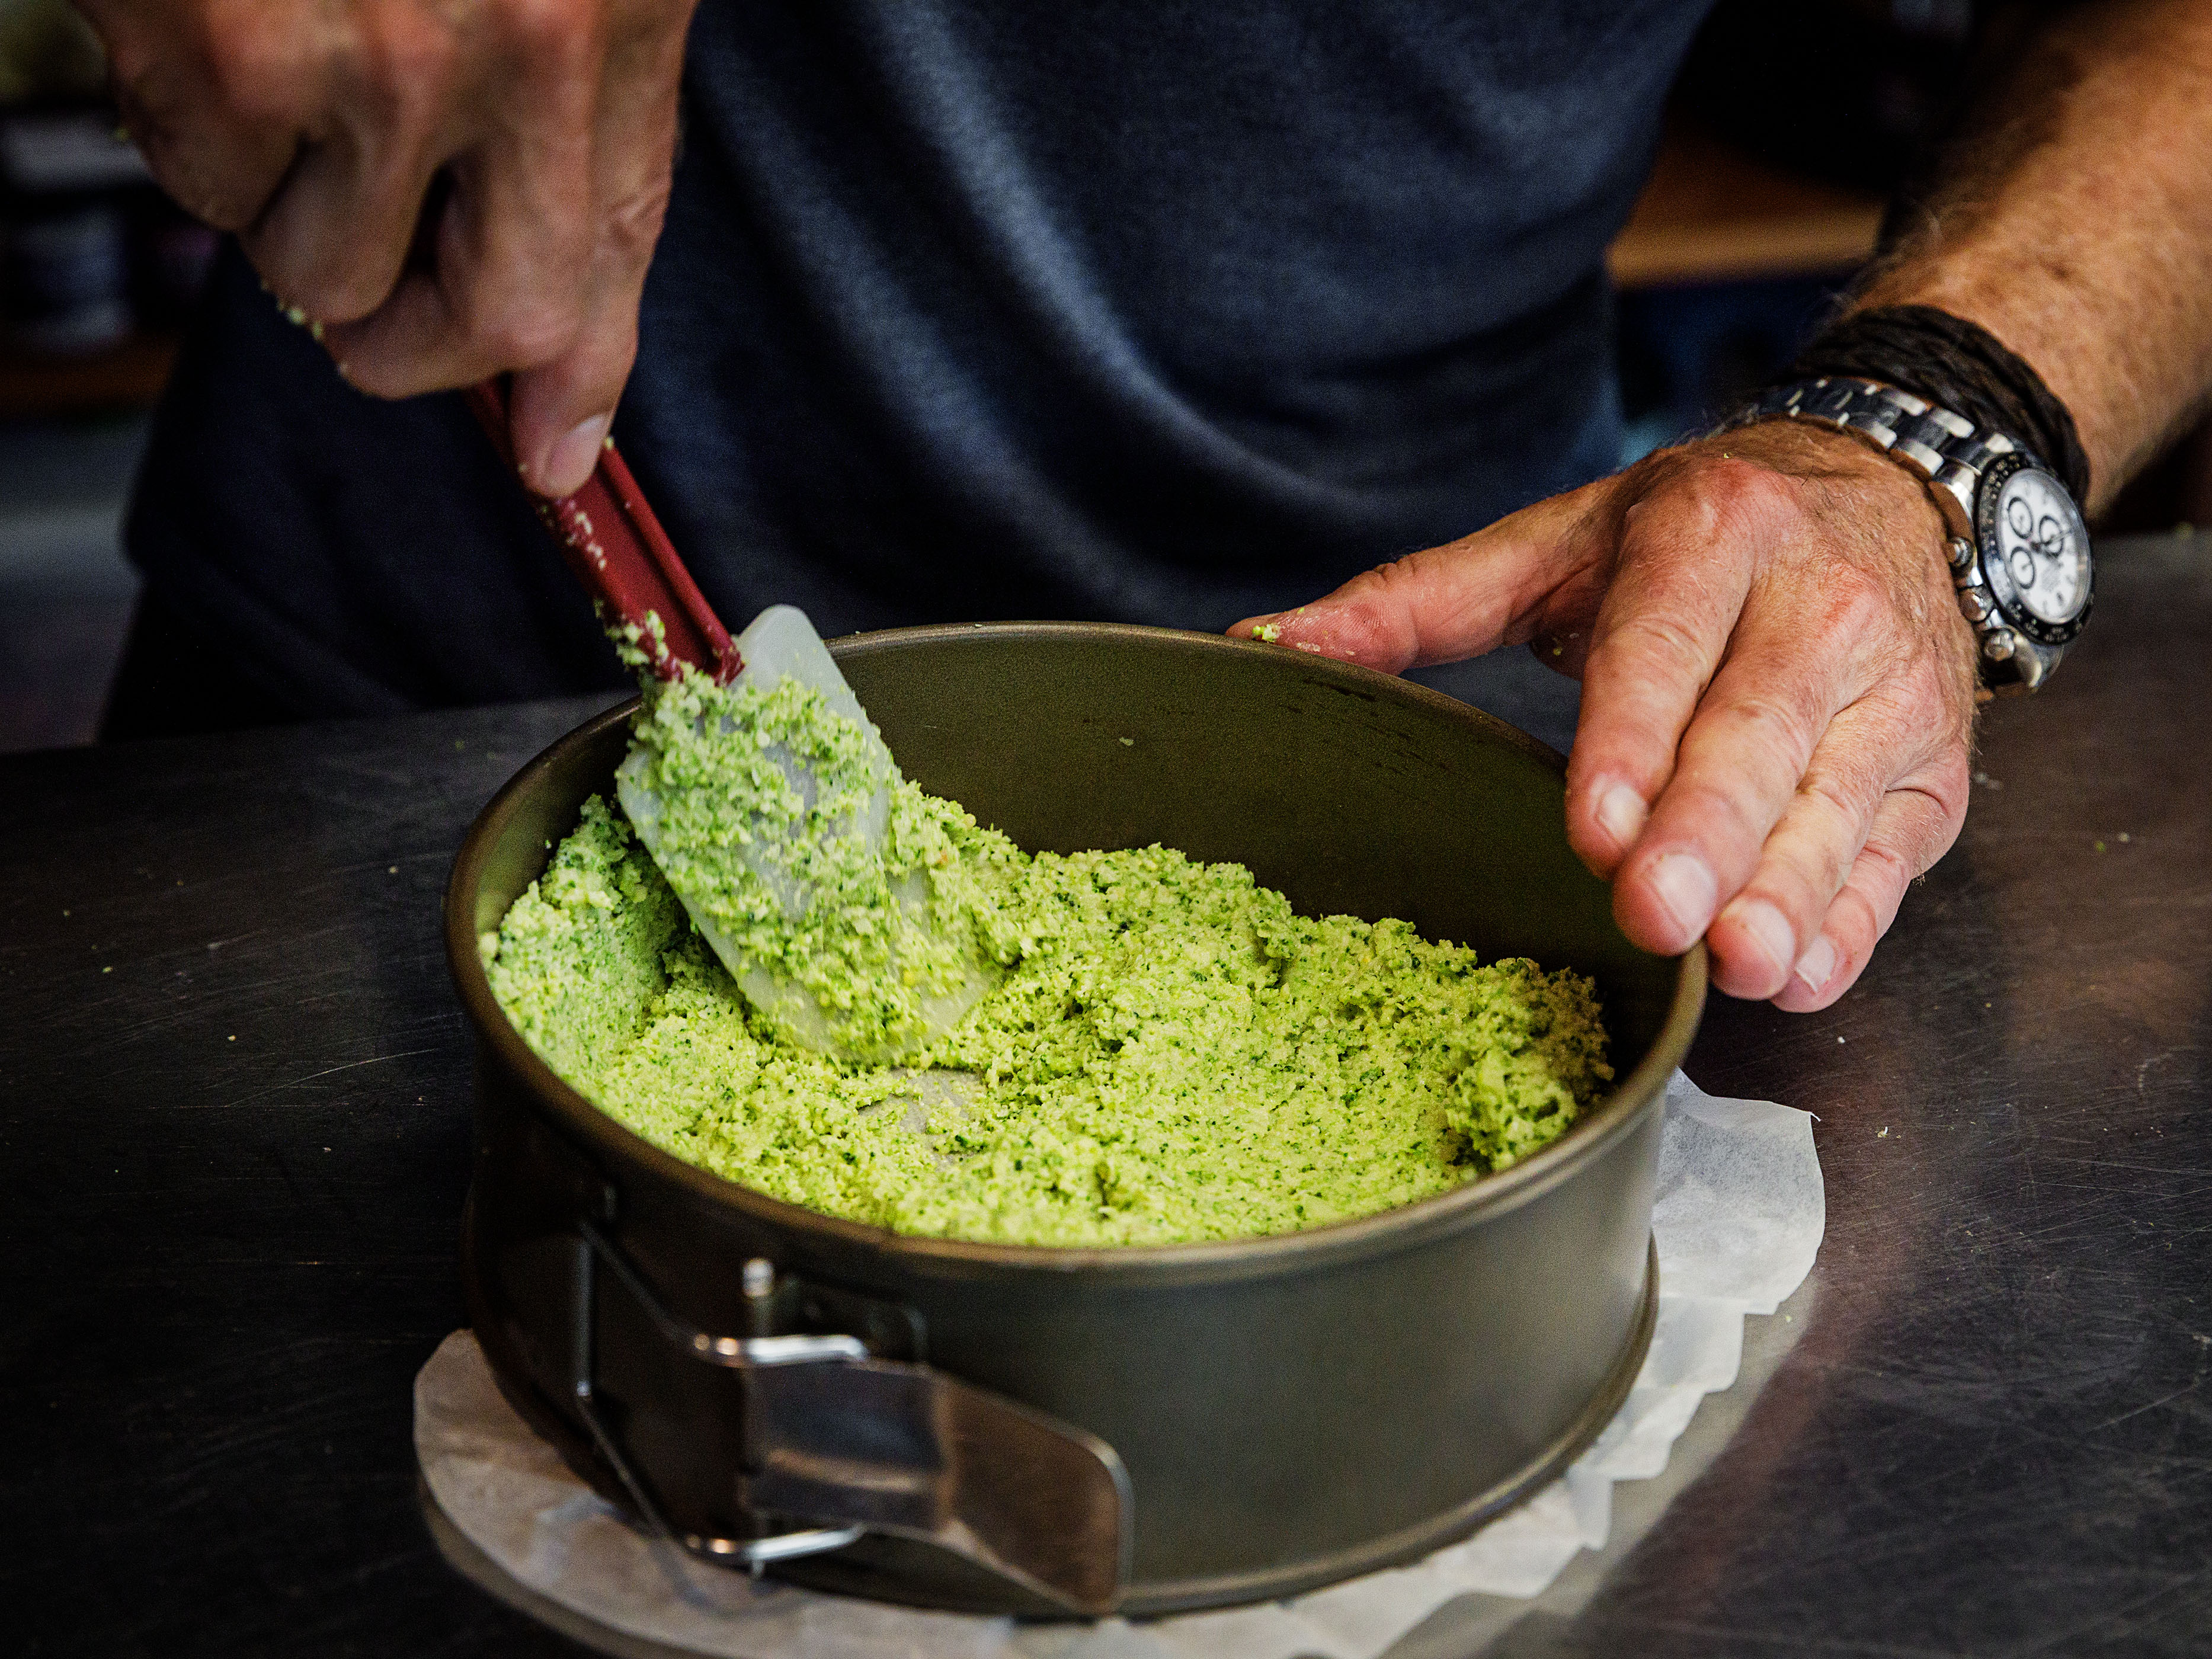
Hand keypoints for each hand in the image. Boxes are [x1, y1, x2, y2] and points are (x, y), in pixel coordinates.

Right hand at [79, 0, 697, 496]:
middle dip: (415, 350)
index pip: (625, 237)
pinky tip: (206, 34)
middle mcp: (526, 43)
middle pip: (498, 315)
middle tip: (362, 312)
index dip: (582, 368)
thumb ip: (565, 128)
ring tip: (270, 80)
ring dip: (285, 212)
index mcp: (614, 6)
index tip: (550, 447)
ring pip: (329, 268)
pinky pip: (214, 194)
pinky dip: (193, 140)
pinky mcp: (242, 60)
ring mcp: (389, 58)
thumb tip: (551, 395)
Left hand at [1234, 422, 1980, 1009]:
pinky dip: (1852, 918)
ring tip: (1737, 963)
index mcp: (1711, 537)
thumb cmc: (1696, 537)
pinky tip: (1799, 972)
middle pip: (1758, 734)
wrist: (1886, 494)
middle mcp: (1814, 608)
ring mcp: (1889, 692)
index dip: (1631, 739)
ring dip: (1788, 891)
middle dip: (1707, 833)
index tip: (1591, 827)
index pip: (1664, 648)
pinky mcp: (1931, 769)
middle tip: (1654, 915)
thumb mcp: (1553, 541)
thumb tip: (1265, 641)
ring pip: (1836, 803)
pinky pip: (1893, 855)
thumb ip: (1413, 601)